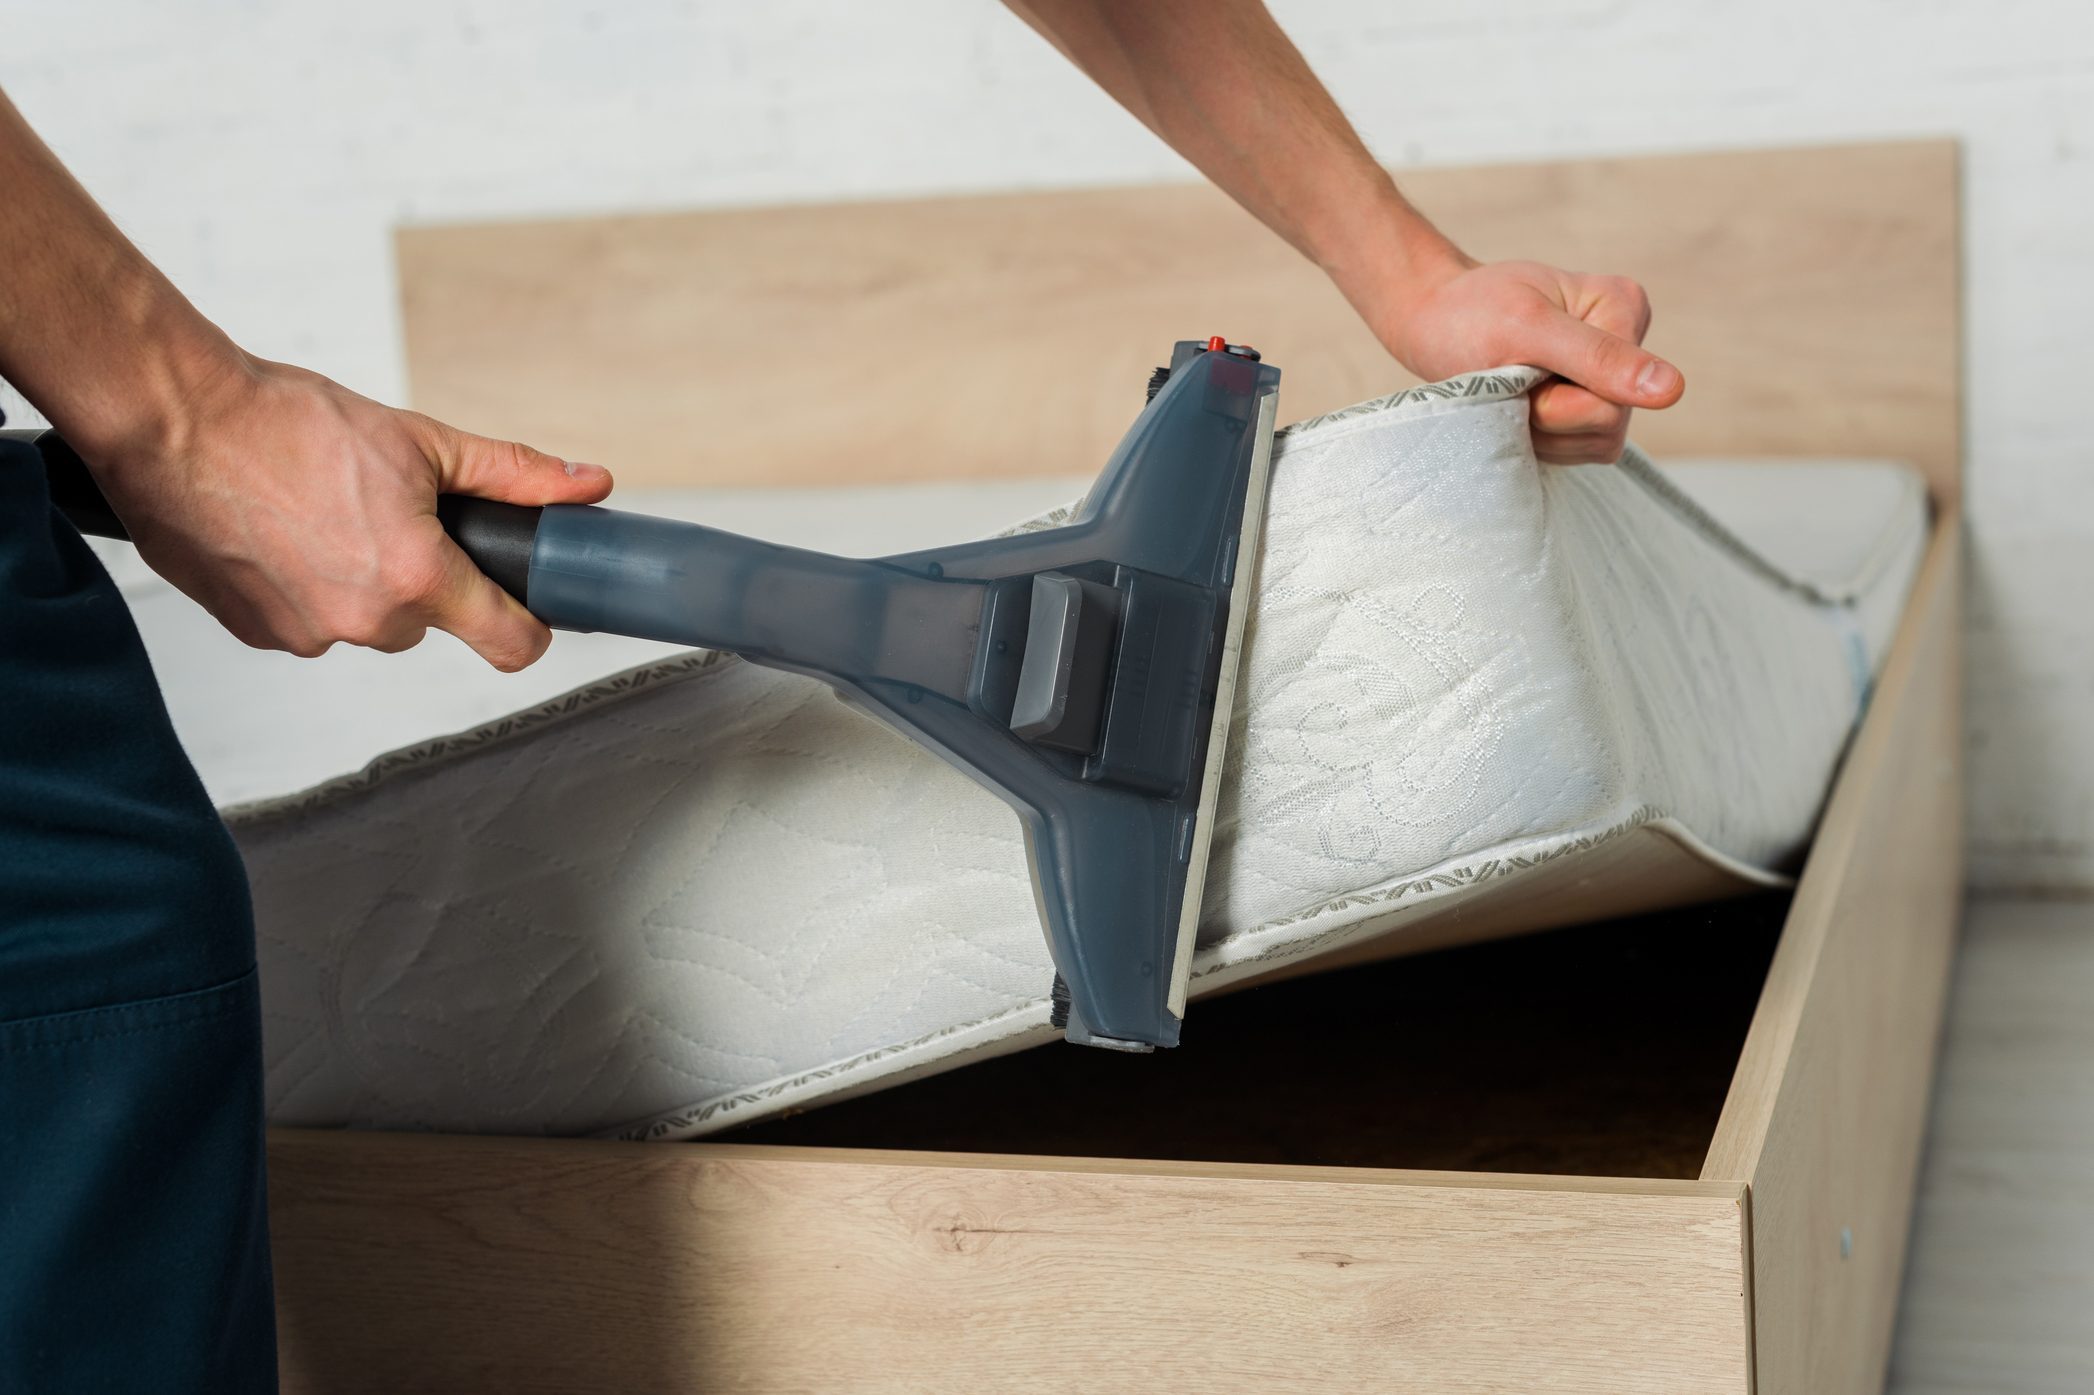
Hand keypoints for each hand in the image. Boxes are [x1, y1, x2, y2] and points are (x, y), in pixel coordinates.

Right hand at [89, 354, 611, 670]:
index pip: (510, 644)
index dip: (527, 626)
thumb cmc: (286, 423)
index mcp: (416, 578)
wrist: (174, 422)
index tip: (526, 609)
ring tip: (323, 515)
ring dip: (360, 580)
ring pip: (367, 620)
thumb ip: (513, 474)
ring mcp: (306, 634)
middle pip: (429, 620)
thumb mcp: (421, 441)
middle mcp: (364, 621)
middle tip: (387, 515)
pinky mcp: (257, 635)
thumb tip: (588, 485)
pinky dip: (307, 586)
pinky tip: (284, 535)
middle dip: (422, 576)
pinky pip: (311, 621)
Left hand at [1372, 255, 1684, 463]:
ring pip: (1594, 444)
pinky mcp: (1590, 409)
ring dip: (1540, 431)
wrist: (1430, 320)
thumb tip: (1672, 391)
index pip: (1612, 398)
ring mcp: (1611, 381)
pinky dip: (1538, 439)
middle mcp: (1629, 343)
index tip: (1518, 364)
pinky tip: (1518, 408)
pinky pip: (1577, 451)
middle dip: (1546, 417)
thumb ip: (1598, 358)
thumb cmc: (1469, 314)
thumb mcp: (1526, 327)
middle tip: (1511, 379)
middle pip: (1607, 425)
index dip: (1554, 402)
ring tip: (1513, 390)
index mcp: (1624, 307)